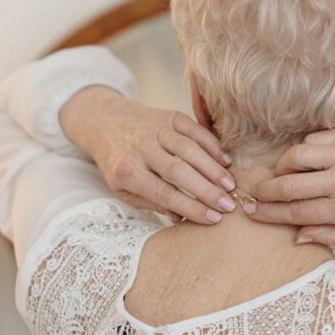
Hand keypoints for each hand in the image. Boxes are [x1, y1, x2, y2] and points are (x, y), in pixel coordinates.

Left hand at [60, 86, 236, 223]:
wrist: (104, 121)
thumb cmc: (118, 162)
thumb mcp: (124, 189)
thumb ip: (151, 203)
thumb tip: (180, 218)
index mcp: (127, 172)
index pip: (164, 194)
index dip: (191, 207)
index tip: (214, 218)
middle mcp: (140, 148)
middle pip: (178, 172)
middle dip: (207, 191)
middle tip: (229, 205)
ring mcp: (155, 129)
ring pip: (189, 149)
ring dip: (213, 168)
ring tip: (231, 185)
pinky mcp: (168, 116)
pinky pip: (194, 130)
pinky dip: (212, 144)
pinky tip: (226, 160)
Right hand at [247, 126, 334, 245]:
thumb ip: (333, 236)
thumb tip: (298, 237)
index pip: (296, 213)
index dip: (269, 214)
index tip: (253, 213)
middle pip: (287, 186)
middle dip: (264, 192)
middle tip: (253, 196)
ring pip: (294, 157)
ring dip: (279, 168)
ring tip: (277, 177)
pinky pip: (312, 141)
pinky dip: (302, 151)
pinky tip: (304, 161)